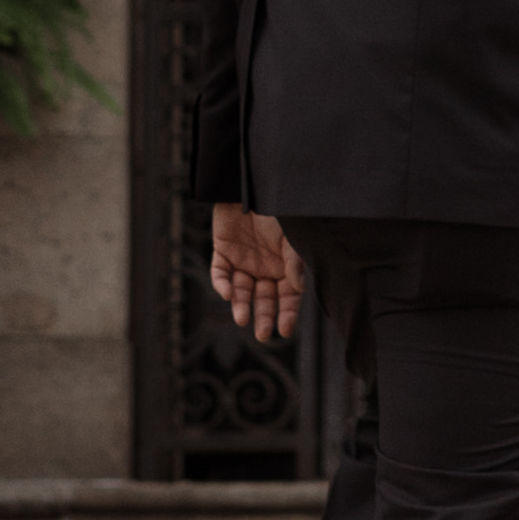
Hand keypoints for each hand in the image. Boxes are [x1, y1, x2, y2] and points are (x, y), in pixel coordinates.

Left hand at [207, 204, 303, 344]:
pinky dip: (222, 284)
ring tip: (241, 319)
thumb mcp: (291, 236)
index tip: (285, 330)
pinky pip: (220, 273)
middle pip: (264, 299)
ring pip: (240, 291)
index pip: (288, 297)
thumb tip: (298, 288)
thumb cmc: (277, 209)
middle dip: (264, 317)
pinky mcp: (222, 252)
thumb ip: (293, 262)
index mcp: (284, 267)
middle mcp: (264, 269)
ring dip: (240, 305)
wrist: (250, 184)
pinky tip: (227, 293)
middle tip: (263, 335)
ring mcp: (242, 262)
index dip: (288, 314)